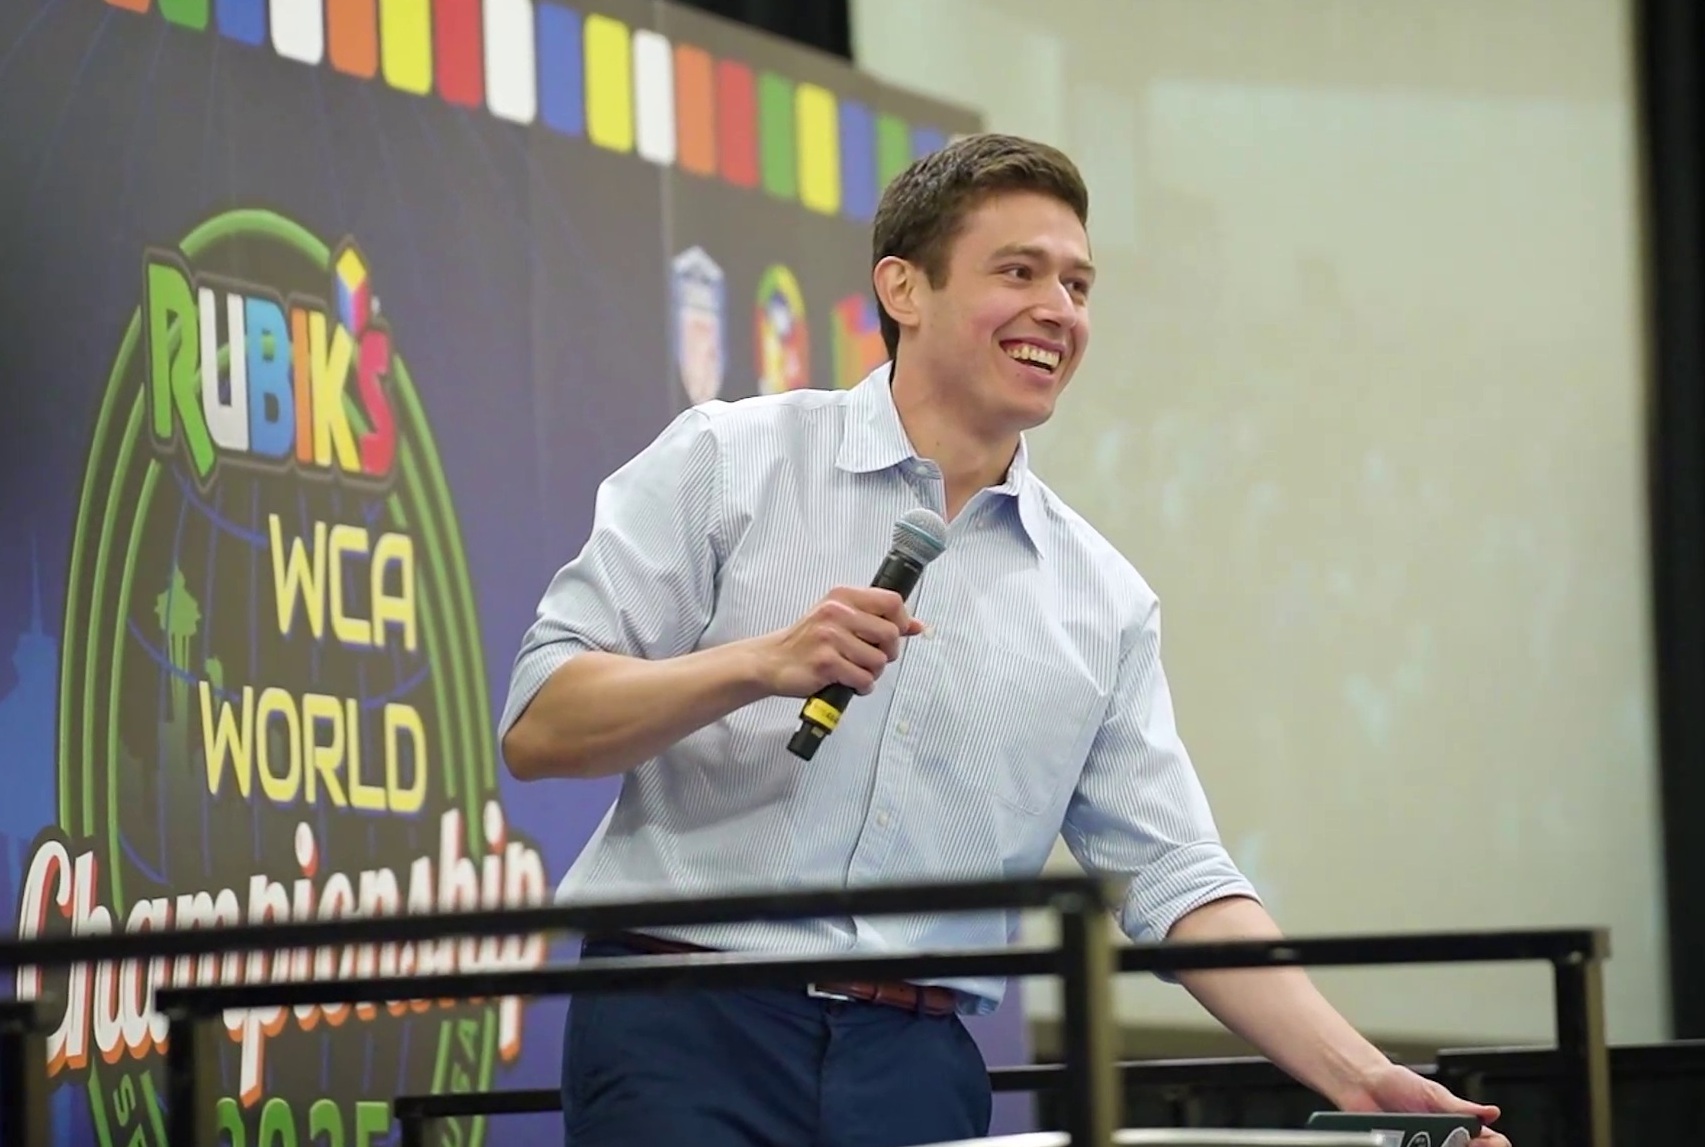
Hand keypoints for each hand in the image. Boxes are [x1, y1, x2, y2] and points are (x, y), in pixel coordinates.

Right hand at [756, 587, 924, 697]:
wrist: (772, 661)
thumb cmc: (807, 641)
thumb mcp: (840, 618)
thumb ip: (877, 619)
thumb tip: (916, 625)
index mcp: (842, 596)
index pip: (892, 601)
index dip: (902, 621)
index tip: (896, 634)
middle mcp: (836, 612)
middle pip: (890, 634)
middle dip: (888, 654)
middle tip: (873, 658)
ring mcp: (830, 638)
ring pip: (878, 661)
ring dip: (872, 673)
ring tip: (855, 670)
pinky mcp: (826, 663)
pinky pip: (863, 679)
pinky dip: (861, 686)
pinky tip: (849, 682)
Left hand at [1347, 1063, 1509, 1146]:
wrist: (1361, 1084)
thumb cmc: (1397, 1084)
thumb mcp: (1431, 1093)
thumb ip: (1461, 1107)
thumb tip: (1491, 1113)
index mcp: (1459, 1126)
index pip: (1489, 1142)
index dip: (1492, 1144)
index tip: (1487, 1142)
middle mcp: (1446, 1142)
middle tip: (1458, 1143)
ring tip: (1425, 1140)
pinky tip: (1410, 1144)